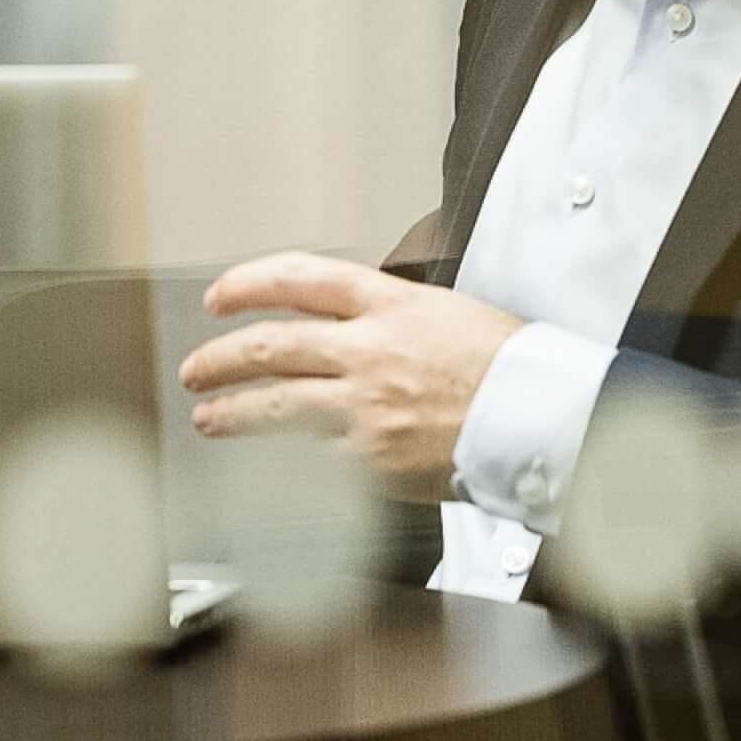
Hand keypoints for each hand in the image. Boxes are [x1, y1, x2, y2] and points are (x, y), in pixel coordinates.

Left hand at [181, 251, 524, 500]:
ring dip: (231, 412)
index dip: (247, 283)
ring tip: (208, 417)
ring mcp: (364, 405)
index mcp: (390, 304)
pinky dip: (282, 456)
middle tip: (197, 368)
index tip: (220, 297)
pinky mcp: (369, 456)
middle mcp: (368, 350)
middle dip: (219, 358)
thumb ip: (388, 318)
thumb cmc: (510, 368)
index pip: (299, 278)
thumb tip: (344, 327)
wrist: (544, 419)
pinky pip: (309, 453)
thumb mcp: (447, 314)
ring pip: (273, 403)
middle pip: (268, 345)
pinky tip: (266, 461)